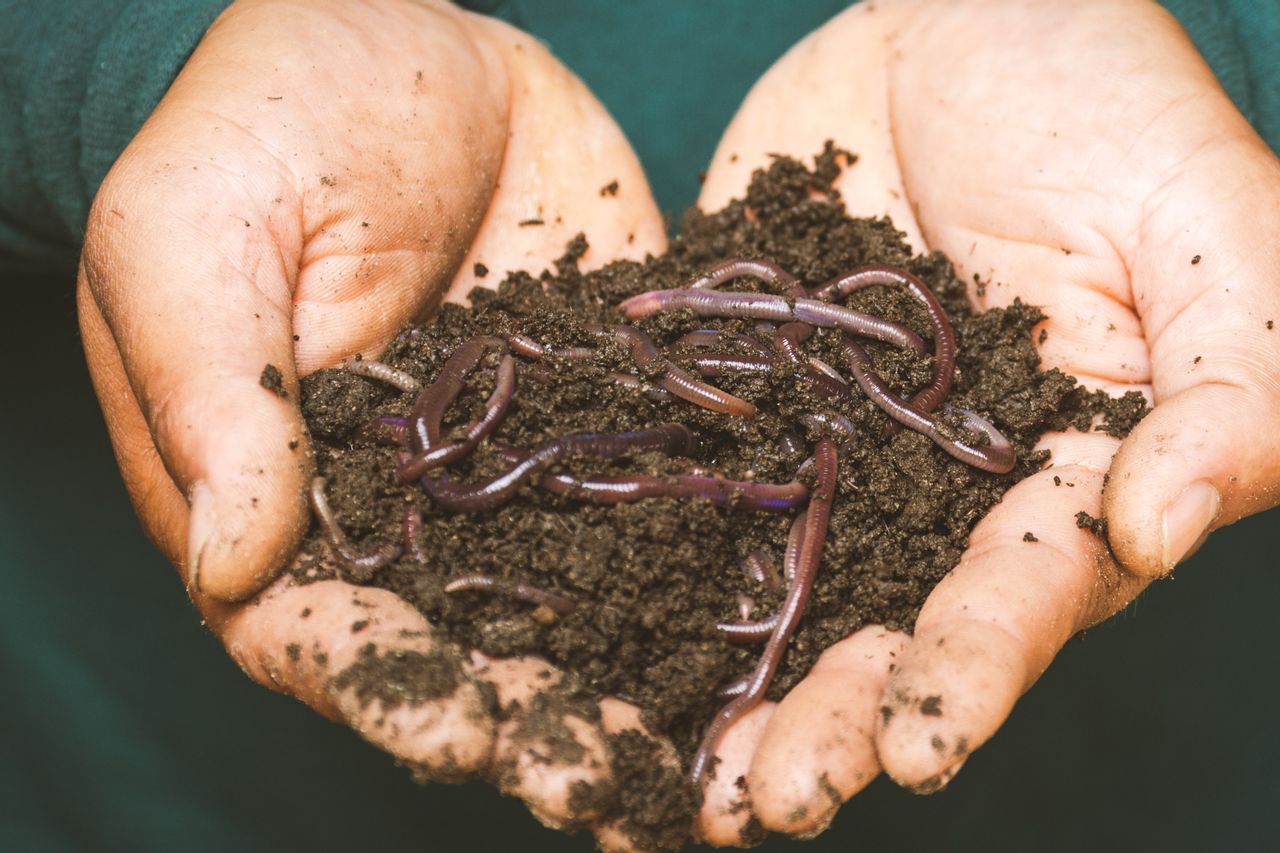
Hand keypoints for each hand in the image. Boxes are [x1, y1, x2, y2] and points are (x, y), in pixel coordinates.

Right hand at [77, 0, 669, 842]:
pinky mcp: (607, 409)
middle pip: (462, 647)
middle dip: (530, 722)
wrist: (397, 33)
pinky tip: (767, 624)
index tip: (459, 732)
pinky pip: (658, 497)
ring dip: (627, 685)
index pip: (319, 629)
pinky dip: (704, 566)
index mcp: (283, 492)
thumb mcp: (196, 236)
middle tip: (605, 786)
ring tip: (697, 764)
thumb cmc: (262, 122)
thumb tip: (235, 561)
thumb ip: (215, 396)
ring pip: (572, 601)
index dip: (385, 693)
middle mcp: (408, 507)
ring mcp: (518, 467)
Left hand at [691, 0, 1279, 839]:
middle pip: (885, 629)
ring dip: (729, 689)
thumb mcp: (1210, 228)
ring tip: (674, 784)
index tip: (916, 746)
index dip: (974, 671)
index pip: (1025, 594)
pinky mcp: (742, 406)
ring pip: (777, 595)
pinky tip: (583, 639)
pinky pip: (686, 493)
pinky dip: (638, 568)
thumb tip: (1160, 527)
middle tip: (761, 804)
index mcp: (1065, 475)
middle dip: (830, 721)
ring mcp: (831, 457)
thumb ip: (1233, 384)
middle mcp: (939, 496)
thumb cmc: (1106, 103)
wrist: (953, 17)